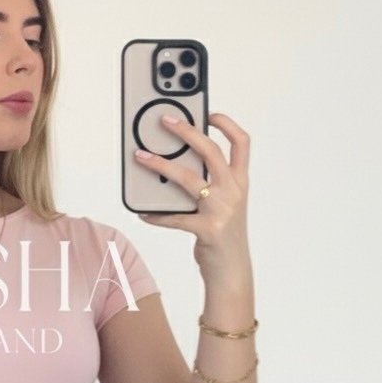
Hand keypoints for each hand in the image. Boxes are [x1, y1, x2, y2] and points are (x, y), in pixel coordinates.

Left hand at [134, 111, 250, 281]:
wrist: (232, 270)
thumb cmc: (223, 233)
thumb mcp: (224, 204)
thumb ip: (208, 184)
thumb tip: (171, 164)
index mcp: (240, 182)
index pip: (241, 143)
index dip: (227, 124)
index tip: (208, 112)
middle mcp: (234, 192)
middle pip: (211, 151)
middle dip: (187, 132)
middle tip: (164, 120)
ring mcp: (222, 210)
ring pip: (188, 178)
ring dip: (161, 165)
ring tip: (140, 157)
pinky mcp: (207, 230)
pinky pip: (174, 217)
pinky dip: (156, 214)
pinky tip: (143, 212)